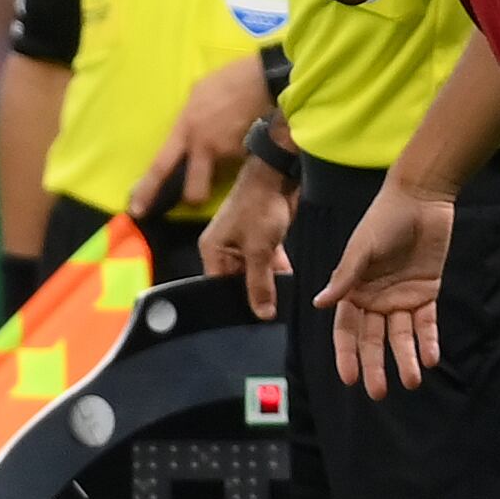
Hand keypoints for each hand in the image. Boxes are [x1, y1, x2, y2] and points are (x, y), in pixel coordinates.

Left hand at [133, 54, 272, 217]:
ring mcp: (227, 154)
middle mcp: (203, 147)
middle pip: (194, 190)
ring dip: (223, 168)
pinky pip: (239, 162)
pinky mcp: (248, 156)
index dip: (147, 190)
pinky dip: (242, 153)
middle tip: (195, 197)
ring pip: (220, 175)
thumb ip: (189, 114)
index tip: (136, 209)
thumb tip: (188, 122)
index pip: (160, 167)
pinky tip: (248, 135)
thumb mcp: (198, 92)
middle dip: (193, 198)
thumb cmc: (228, 80)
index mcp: (185, 130)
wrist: (263, 80)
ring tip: (234, 145)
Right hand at [200, 157, 297, 318]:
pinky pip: (265, 263)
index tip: (248, 323)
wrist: (279, 176)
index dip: (232, 304)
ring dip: (267, 284)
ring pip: (253, 274)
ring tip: (279, 304)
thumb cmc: (259, 206)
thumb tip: (262, 315)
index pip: (217, 288)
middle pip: (236, 282)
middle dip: (252, 296)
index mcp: (211, 250)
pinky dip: (276, 271)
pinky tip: (288, 285)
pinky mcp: (260, 240)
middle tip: (267, 316)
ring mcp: (242, 244)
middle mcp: (223, 249)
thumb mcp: (258, 250)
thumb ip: (260, 284)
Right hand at [315, 176, 455, 396]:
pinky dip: (428, 340)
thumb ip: (345, 277)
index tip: (349, 379)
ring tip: (411, 381)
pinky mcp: (426, 292)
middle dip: (375, 365)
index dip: (347, 354)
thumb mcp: (361, 248)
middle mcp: (375, 299)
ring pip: (401, 336)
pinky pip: (426, 322)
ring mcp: (401, 297)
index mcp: (354, 290)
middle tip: (379, 392)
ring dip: (405, 358)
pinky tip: (430, 359)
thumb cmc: (384, 219)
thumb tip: (318, 305)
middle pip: (373, 339)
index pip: (346, 330)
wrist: (421, 198)